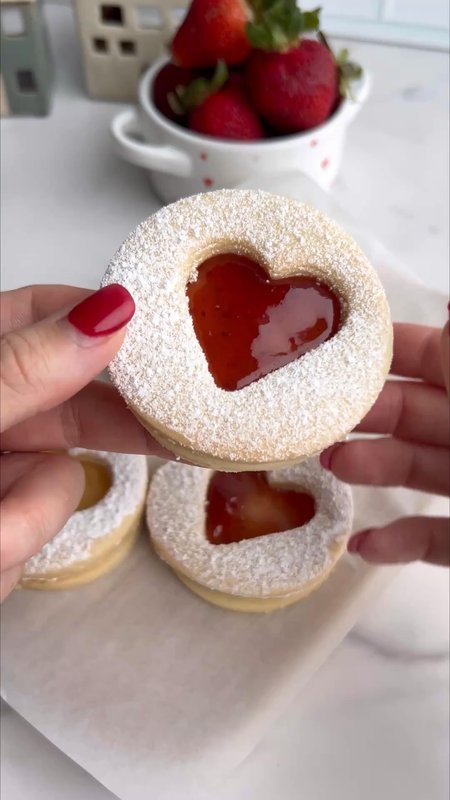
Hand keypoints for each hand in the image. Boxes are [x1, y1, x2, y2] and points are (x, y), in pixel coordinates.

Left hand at [0, 284, 168, 600]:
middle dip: (106, 428)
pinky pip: (31, 535)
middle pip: (68, 401)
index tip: (159, 335)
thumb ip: (20, 369)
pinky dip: (5, 552)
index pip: (41, 313)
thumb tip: (103, 314)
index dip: (101, 320)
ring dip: (22, 515)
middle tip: (174, 427)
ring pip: (54, 481)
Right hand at [321, 320, 449, 565]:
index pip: (423, 354)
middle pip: (407, 412)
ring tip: (329, 466)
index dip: (375, 351)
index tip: (320, 349)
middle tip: (308, 416)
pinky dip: (398, 543)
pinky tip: (361, 546)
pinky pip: (433, 539)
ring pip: (414, 469)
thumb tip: (445, 298)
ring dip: (367, 466)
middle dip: (357, 412)